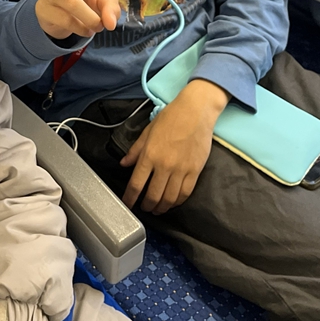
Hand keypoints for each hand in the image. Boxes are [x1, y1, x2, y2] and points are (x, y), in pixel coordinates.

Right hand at [35, 0, 120, 39]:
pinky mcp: (45, 8)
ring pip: (74, 4)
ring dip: (90, 19)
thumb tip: (109, 22)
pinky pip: (69, 22)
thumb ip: (111, 9)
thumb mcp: (104, 4)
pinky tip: (82, 27)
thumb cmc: (85, 2)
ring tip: (96, 25)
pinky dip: (83, 29)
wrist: (59, 22)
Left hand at [121, 79, 227, 213]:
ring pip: (169, 198)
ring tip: (158, 209)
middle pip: (153, 196)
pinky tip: (173, 202)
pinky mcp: (195, 171)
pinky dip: (178, 202)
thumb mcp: (148, 131)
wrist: (196, 112)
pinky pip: (185, 193)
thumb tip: (124, 164)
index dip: (130, 198)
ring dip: (162, 207)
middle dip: (147, 206)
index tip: (127, 205)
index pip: (136, 184)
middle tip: (144, 208)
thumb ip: (135, 150)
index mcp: (149, 155)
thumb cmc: (170, 118)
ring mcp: (181, 170)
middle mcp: (164, 165)